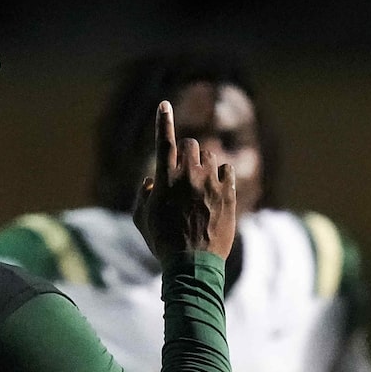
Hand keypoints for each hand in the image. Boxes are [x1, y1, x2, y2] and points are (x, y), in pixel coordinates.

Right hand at [133, 99, 237, 264]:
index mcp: (165, 178)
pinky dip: (221, 175)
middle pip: (191, 144)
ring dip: (203, 164)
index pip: (164, 140)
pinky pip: (228, 169)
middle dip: (186, 153)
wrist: (193, 266)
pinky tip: (216, 189)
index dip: (163, 120)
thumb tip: (151, 180)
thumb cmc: (163, 244)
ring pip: (210, 156)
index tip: (164, 105)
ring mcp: (211, 183)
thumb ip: (142, 194)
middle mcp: (189, 175)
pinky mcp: (229, 194)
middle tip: (185, 171)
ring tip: (200, 186)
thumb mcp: (140, 220)